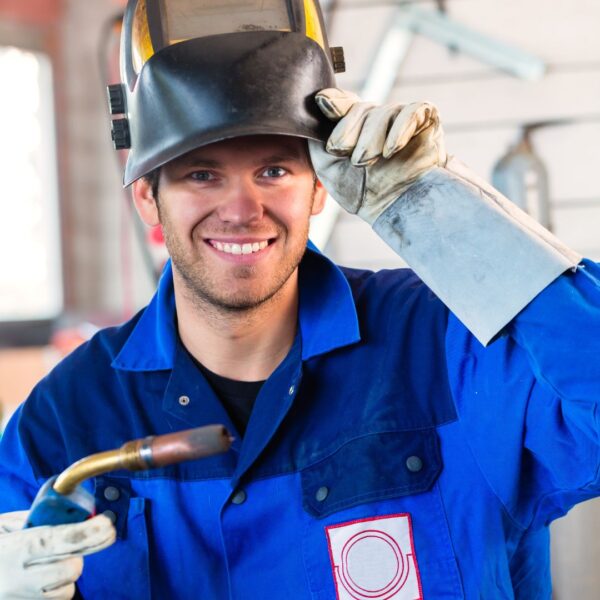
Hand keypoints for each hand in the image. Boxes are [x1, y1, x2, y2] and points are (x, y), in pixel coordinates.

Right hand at [0, 511, 115, 598]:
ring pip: (67, 589)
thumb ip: (32, 519)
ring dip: (67, 573)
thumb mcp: (2, 526)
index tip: (106, 524)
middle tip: (84, 538)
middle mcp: (17, 578)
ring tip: (51, 561)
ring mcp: (19, 598)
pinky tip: (44, 577)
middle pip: (70, 568)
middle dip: (80, 552)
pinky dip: (58, 588)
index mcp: (13, 550)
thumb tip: (68, 512)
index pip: (56, 540)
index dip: (85, 532)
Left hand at [308, 87, 446, 224]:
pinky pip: (413, 111)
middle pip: (361, 108)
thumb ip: (319, 135)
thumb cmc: (360, 192)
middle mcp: (378, 118)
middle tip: (345, 155)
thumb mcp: (328, 164)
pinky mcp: (426, 119)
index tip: (322, 104)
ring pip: (384, 112)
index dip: (334, 102)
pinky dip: (400, 129)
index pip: (344, 103)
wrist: (393, 210)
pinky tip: (391, 150)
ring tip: (364, 162)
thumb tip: (317, 104)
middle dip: (349, 132)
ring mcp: (402, 117)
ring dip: (371, 139)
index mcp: (355, 125)